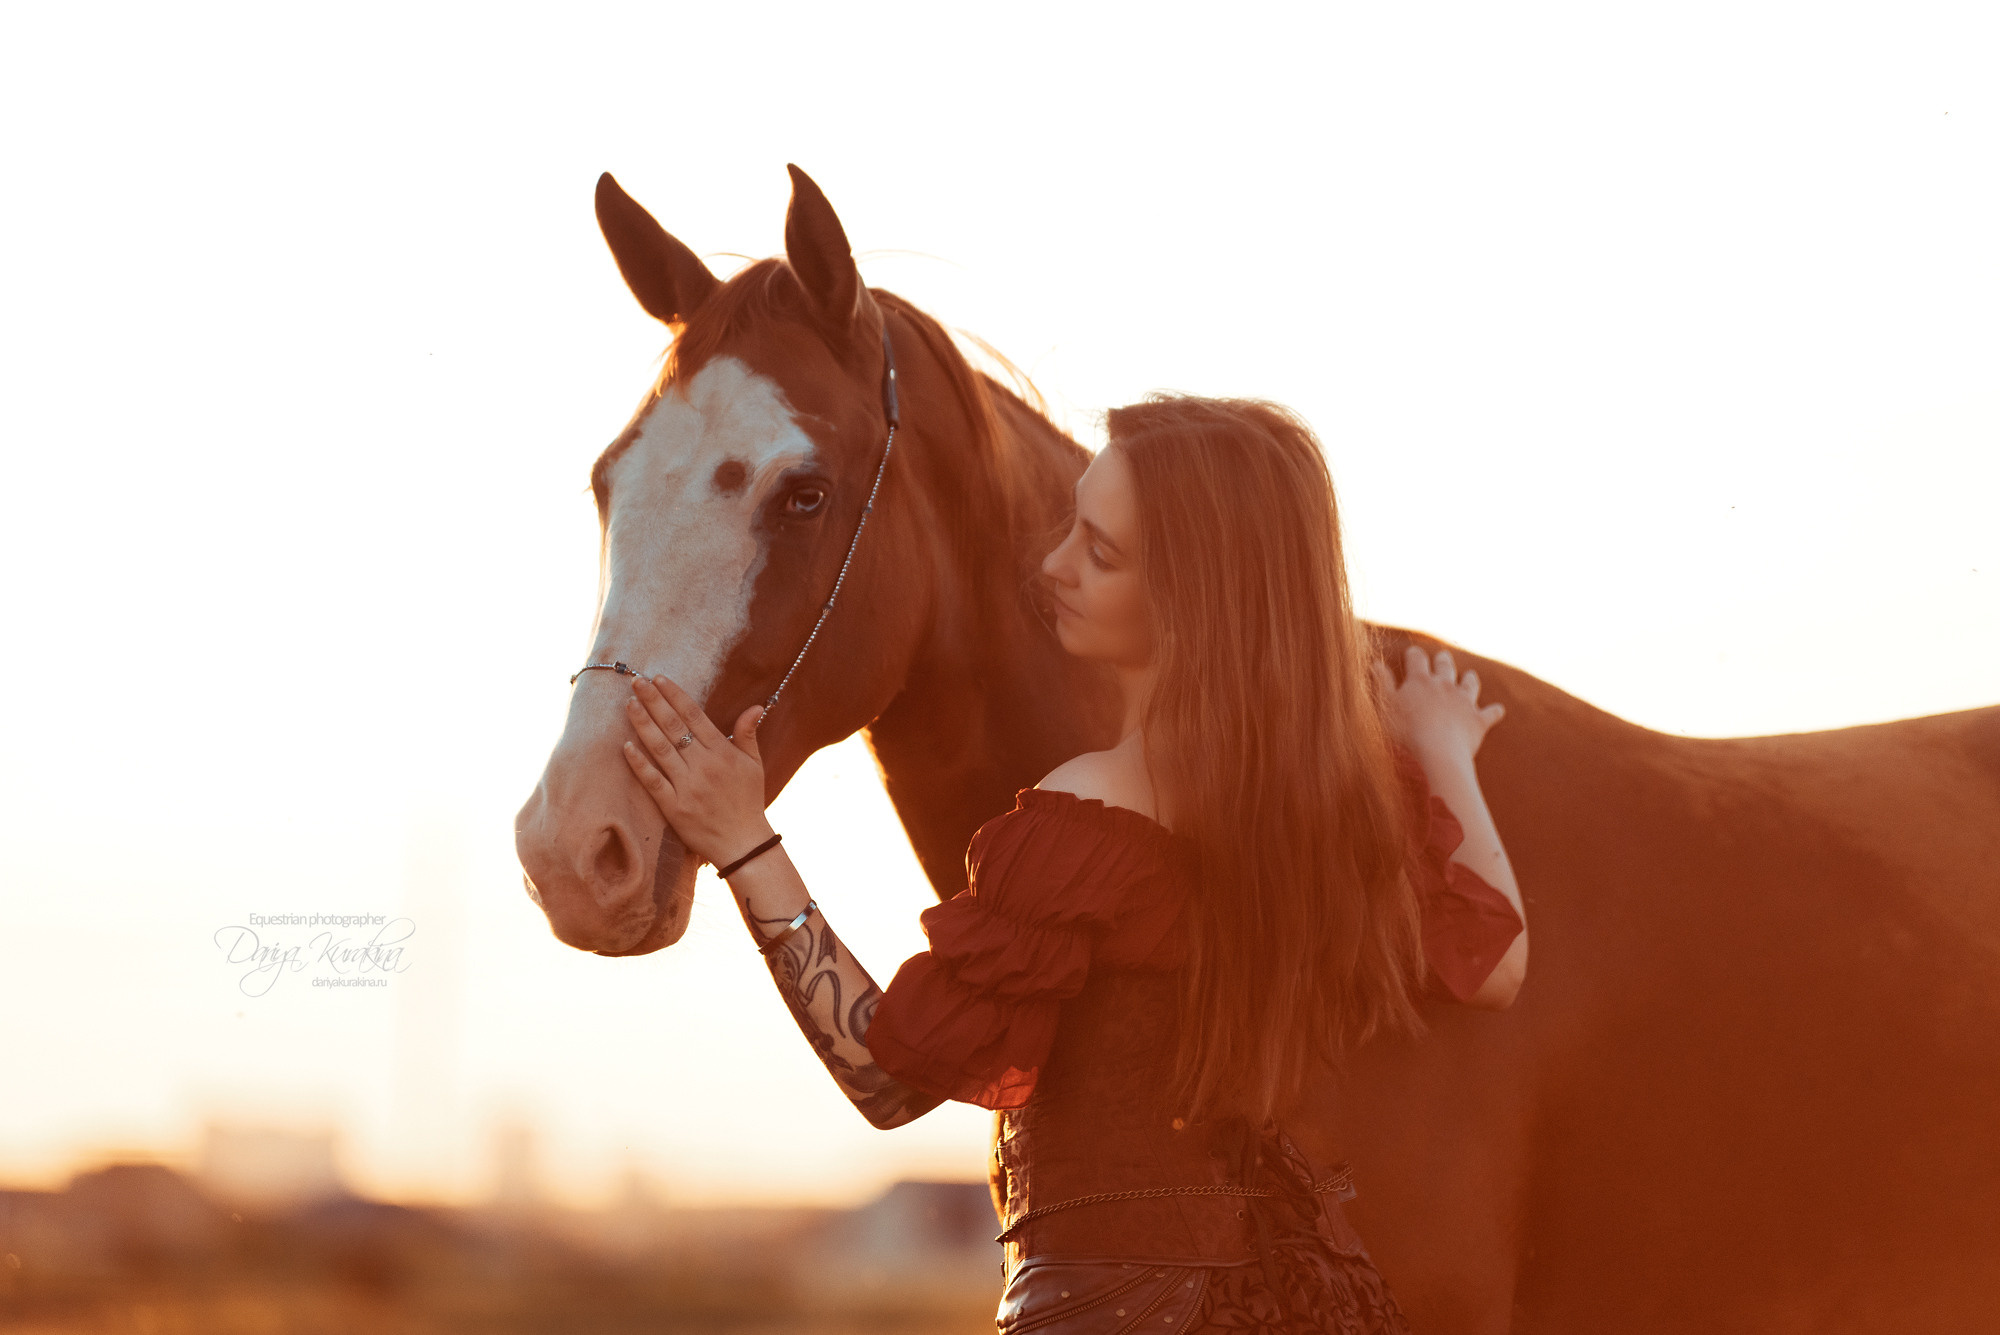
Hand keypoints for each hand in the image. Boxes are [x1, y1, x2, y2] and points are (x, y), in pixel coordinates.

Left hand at [620, 674, 772, 866]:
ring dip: (642, 725)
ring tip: (629, 705)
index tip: (659, 678)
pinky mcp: (674, 807)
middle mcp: (704, 766)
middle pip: (674, 727)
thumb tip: (756, 706)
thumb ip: (749, 734)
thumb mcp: (754, 765)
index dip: (675, 695)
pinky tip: (625, 746)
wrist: (744, 844)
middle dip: (653, 702)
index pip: (695, 716)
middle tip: (636, 682)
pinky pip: (653, 781)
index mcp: (723, 752)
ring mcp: (688, 787)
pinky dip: (639, 763)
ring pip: (660, 749)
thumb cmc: (748, 802)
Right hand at [1370, 644, 1505, 762]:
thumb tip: (1376, 664)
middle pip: (1445, 665)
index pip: (1417, 658)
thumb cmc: (1405, 732)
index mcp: (1420, 680)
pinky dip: (1494, 711)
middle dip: (1443, 661)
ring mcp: (1464, 701)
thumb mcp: (1386, 706)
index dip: (1414, 655)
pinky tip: (1498, 710)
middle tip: (1443, 657)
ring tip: (1469, 675)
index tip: (1413, 654)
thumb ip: (1382, 684)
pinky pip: (1491, 713)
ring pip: (1470, 683)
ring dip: (1469, 678)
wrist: (1437, 753)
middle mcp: (1444, 684)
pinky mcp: (1478, 720)